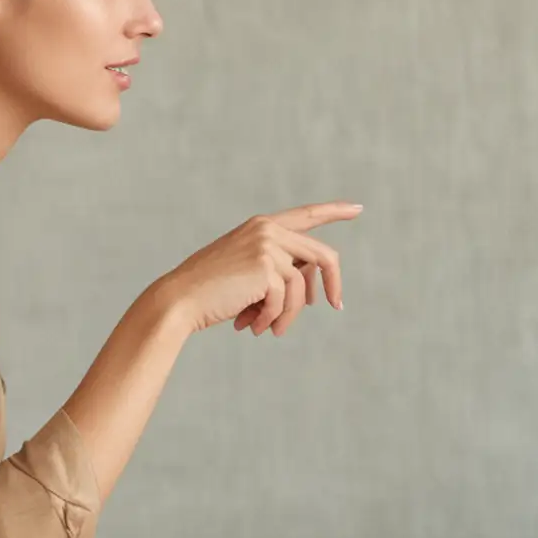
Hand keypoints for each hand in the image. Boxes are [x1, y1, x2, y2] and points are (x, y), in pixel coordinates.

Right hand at [157, 203, 361, 337]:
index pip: (306, 215)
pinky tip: (252, 326)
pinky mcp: (266, 266)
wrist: (179, 301)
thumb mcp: (249, 278)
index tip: (357, 209)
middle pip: (323, 256)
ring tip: (268, 328)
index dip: (334, 212)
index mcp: (262, 226)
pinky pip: (287, 301)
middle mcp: (267, 229)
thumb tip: (314, 295)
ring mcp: (267, 245)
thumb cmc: (211, 293)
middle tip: (337, 306)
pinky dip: (274, 318)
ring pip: (302, 287)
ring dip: (288, 314)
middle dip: (333, 285)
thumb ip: (279, 275)